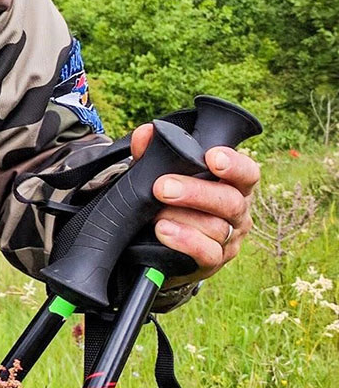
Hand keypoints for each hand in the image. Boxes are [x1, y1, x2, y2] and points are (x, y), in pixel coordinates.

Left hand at [129, 123, 261, 286]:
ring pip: (216, 227)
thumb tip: (145, 133)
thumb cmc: (171, 202)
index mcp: (232, 185)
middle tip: (162, 188)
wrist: (161, 246)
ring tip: (155, 214)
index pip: (247, 173)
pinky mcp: (215, 261)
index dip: (234, 164)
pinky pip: (207, 253)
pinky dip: (185, 241)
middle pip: (230, 200)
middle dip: (195, 192)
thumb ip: (154, 154)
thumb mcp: (161, 176)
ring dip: (182, 218)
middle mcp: (238, 211)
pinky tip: (163, 231)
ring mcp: (229, 238)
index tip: (213, 157)